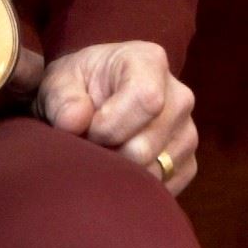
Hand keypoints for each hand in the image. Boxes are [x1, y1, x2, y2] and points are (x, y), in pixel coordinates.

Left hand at [4, 38, 197, 195]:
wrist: (92, 99)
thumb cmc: (77, 86)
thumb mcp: (59, 82)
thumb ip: (62, 99)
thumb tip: (74, 122)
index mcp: (150, 61)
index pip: (146, 100)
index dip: (110, 125)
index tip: (87, 130)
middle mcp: (179, 96)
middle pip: (147, 145)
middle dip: (109, 154)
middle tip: (89, 145)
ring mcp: (188, 132)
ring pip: (155, 171)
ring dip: (121, 172)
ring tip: (104, 152)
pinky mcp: (189, 162)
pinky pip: (164, 186)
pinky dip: (136, 185)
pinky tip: (121, 166)